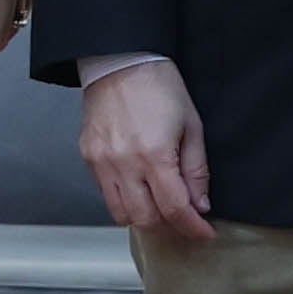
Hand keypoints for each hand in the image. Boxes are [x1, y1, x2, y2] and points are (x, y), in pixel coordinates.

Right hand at [81, 57, 213, 241]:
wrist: (120, 59)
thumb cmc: (160, 86)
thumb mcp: (191, 125)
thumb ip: (196, 169)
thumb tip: (200, 204)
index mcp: (154, 154)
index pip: (174, 208)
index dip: (192, 227)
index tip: (204, 233)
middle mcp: (124, 164)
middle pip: (146, 219)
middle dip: (169, 226)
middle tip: (184, 219)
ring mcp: (101, 162)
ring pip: (121, 214)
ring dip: (144, 217)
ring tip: (160, 206)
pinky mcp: (88, 156)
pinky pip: (105, 193)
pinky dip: (124, 199)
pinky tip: (138, 187)